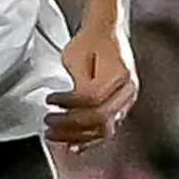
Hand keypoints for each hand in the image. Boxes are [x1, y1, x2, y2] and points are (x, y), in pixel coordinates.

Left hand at [46, 22, 138, 148]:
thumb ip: (79, 83)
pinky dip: (88, 139)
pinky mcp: (121, 108)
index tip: (50, 100)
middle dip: (71, 125)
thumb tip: (72, 106)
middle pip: (101, 118)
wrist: (107, 31)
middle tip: (49, 122)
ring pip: (104, 128)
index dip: (69, 103)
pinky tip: (74, 146)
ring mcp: (127, 101)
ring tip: (54, 135)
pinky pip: (106, 129)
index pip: (93, 98)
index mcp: (121, 73)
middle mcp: (129, 90)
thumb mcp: (77, 57)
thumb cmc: (91, 40)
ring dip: (77, 136)